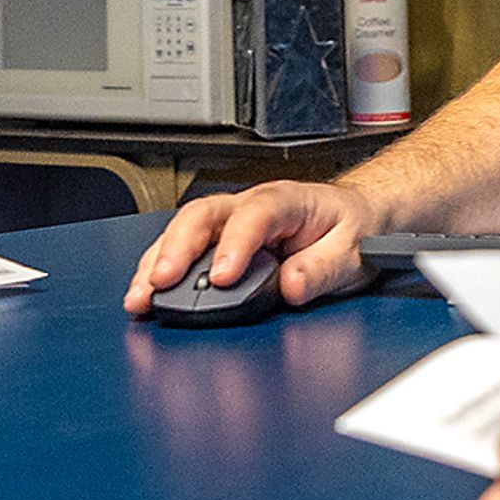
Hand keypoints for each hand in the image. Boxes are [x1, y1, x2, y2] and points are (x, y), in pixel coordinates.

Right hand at [121, 178, 384, 313]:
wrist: (359, 218)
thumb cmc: (353, 230)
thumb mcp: (353, 251)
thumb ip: (323, 269)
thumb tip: (292, 285)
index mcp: (287, 201)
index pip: (255, 215)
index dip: (234, 245)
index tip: (221, 278)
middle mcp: (251, 206)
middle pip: (203, 216)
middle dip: (175, 250)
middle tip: (159, 284)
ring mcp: (230, 223)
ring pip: (184, 232)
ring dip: (157, 263)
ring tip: (140, 298)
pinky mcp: (219, 244)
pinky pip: (184, 251)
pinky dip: (160, 273)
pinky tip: (146, 297)